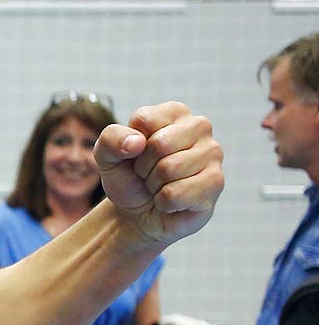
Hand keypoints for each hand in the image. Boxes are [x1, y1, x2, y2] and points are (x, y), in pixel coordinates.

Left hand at [94, 103, 222, 246]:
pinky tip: (171, 200)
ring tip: (160, 185)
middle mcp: (199, 126)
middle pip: (159, 144)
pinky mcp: (216, 181)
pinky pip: (176, 193)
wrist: (138, 213)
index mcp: (173, 112)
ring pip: (168, 169)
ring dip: (154, 185)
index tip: (136, 154)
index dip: (130, 144)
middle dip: (143, 166)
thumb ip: (112, 138)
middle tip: (148, 173)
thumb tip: (137, 142)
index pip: (145, 120)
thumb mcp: (107, 155)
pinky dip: (164, 202)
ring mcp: (212, 153)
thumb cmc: (128, 177)